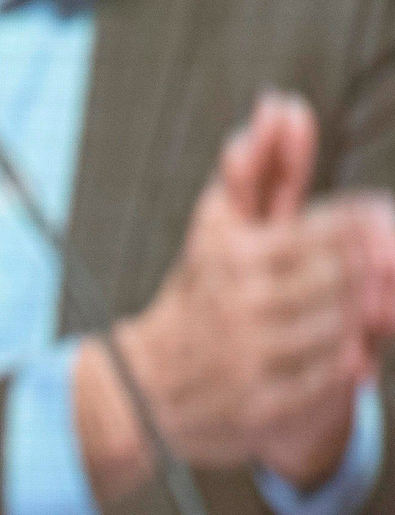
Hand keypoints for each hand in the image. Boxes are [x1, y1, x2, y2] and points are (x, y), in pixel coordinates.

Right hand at [97, 94, 366, 492]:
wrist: (144, 388)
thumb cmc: (197, 296)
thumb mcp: (220, 227)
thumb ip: (259, 168)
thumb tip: (281, 104)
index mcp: (235, 256)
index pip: (337, 228)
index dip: (372, 224)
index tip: (380, 224)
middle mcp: (242, 307)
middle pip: (351, 280)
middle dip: (376, 273)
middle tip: (383, 267)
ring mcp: (254, 360)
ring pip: (349, 328)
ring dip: (366, 318)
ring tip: (362, 309)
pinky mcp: (264, 409)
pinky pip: (336, 382)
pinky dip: (349, 364)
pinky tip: (343, 352)